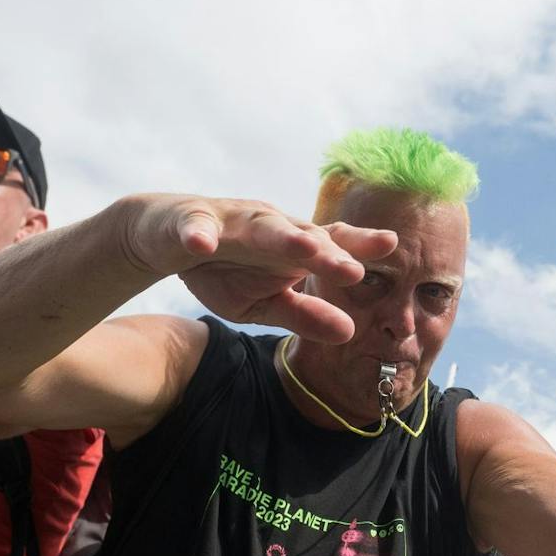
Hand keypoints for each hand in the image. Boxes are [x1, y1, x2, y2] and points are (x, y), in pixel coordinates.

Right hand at [120, 195, 397, 342]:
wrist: (161, 241)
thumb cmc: (222, 268)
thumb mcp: (264, 302)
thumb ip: (305, 315)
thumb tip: (352, 333)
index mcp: (288, 246)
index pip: (330, 243)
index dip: (358, 244)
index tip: (393, 248)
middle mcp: (266, 227)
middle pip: (301, 235)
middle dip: (326, 252)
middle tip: (354, 269)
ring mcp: (228, 222)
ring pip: (257, 227)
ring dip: (280, 237)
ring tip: (303, 248)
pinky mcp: (188, 224)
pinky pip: (193, 229)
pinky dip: (197, 234)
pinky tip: (201, 243)